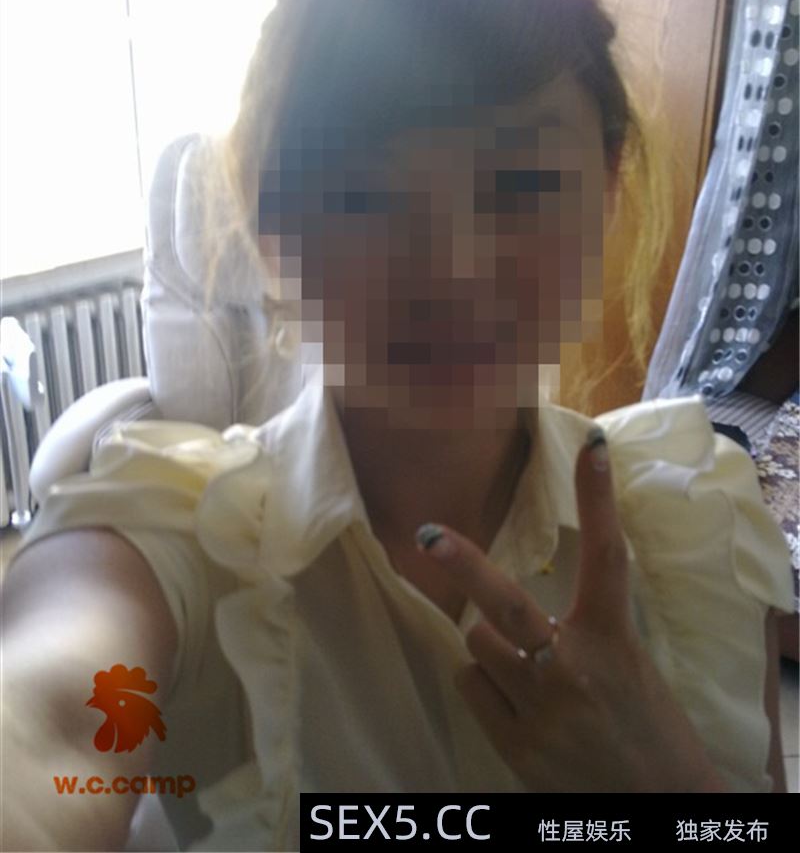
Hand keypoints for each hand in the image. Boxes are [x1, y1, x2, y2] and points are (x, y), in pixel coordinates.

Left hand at [414, 429, 728, 792]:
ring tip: (528, 672)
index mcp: (613, 639)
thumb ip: (585, 632)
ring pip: (479, 644)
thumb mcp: (630, 667)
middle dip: (464, 563)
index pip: (607, 556)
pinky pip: (472, 685)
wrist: (659, 810)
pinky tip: (517, 704)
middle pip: (506, 603)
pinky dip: (485, 684)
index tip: (589, 446)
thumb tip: (515, 611)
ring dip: (491, 647)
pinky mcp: (516, 745)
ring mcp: (540, 709)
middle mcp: (572, 668)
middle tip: (428, 534)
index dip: (597, 498)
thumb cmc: (650, 729)